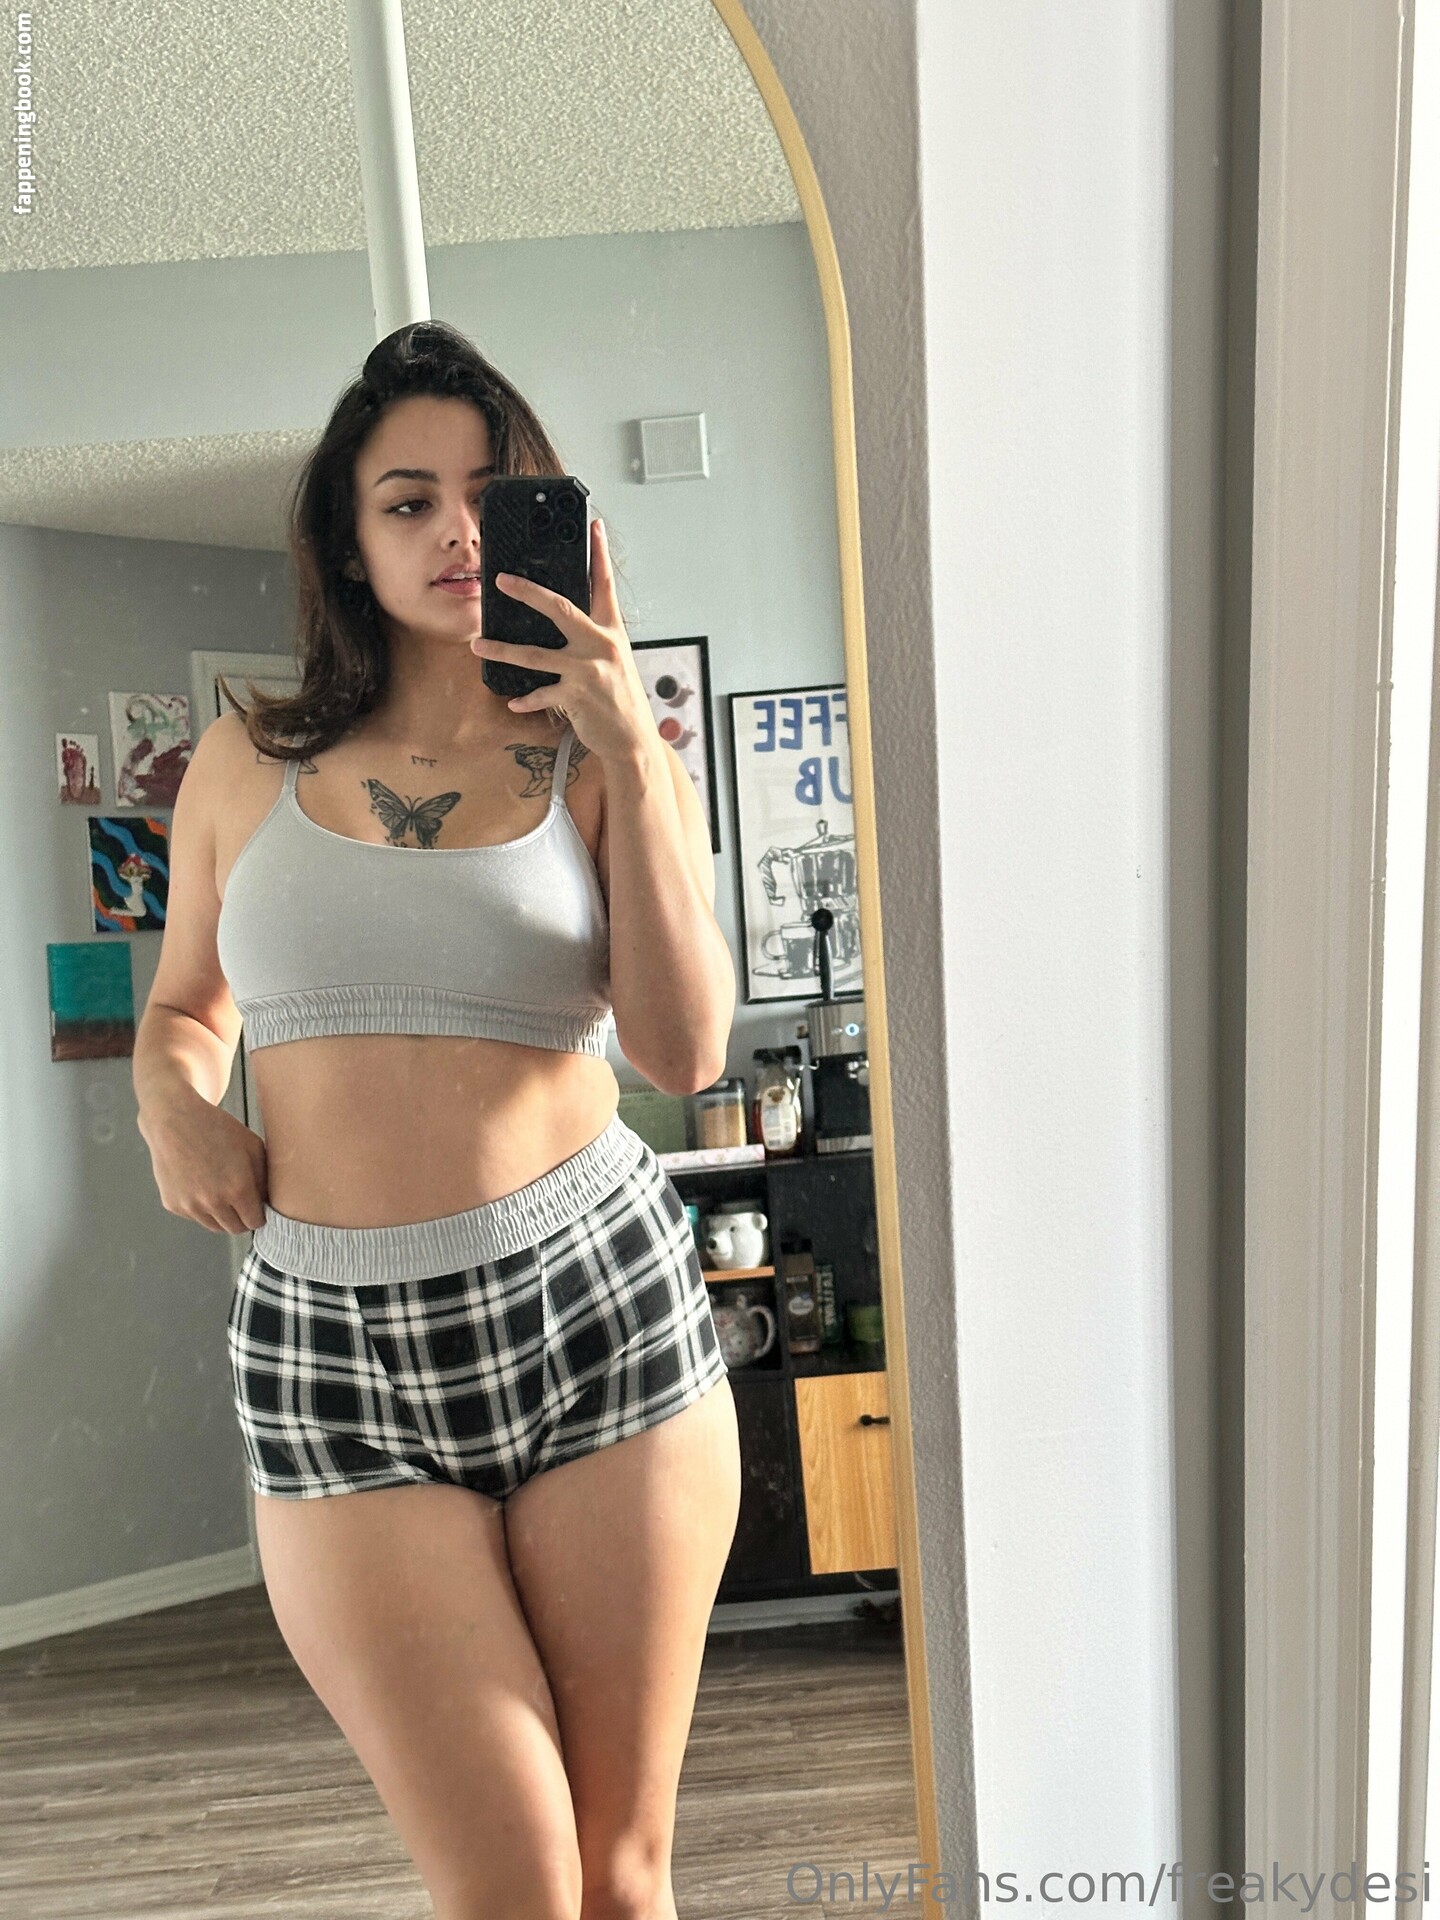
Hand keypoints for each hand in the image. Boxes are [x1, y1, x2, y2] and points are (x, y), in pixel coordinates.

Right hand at [140, 1094, 268, 1234]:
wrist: (174, 1120)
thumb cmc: (217, 1129)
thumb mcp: (252, 1147)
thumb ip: (264, 1178)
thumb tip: (268, 1202)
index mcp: (238, 1189)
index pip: (255, 1222)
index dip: (259, 1214)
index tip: (257, 1205)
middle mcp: (213, 1202)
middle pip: (236, 1229)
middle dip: (242, 1217)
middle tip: (240, 1199)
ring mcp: (191, 1206)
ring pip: (215, 1227)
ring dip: (222, 1215)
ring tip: (220, 1188)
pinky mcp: (173, 1205)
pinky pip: (195, 1216)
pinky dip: (200, 1207)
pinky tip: (199, 1182)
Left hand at [469, 517, 656, 763]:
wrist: (633, 739)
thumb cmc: (621, 698)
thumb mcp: (615, 660)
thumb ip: (593, 638)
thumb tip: (566, 622)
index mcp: (611, 632)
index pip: (604, 585)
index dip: (600, 554)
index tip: (594, 526)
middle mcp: (600, 645)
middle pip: (559, 608)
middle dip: (527, 592)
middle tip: (501, 580)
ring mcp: (587, 670)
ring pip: (535, 654)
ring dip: (502, 651)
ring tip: (478, 646)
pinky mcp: (576, 696)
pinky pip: (541, 694)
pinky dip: (525, 699)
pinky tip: (513, 700)